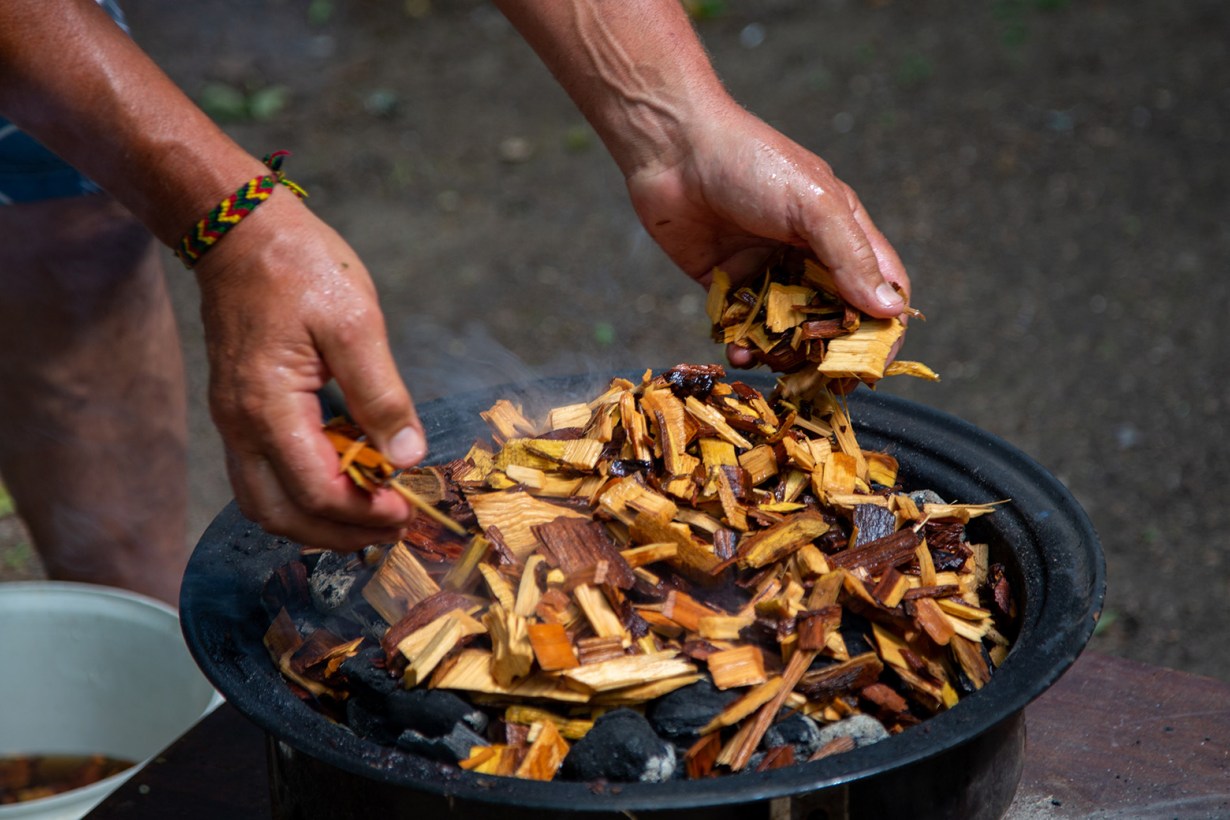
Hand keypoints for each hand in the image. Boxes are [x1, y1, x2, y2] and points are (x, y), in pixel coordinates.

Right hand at [193, 190, 424, 548]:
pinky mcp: (240, 412)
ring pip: (266, 504)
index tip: (408, 510)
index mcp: (268, 405)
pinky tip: (347, 479)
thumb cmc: (299, 267)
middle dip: (339, 534)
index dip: (364, 513)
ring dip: (318, 521)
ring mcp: (234, 421)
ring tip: (372, 513)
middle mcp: (240, 425)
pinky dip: (304, 494)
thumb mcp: (355, 323)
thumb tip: (408, 457)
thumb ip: (381, 394)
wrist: (240, 231)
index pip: (314, 491)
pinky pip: (265, 476)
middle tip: (392, 527)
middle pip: (281, 515)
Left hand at [624, 104, 910, 367]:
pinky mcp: (725, 282)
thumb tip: (889, 311)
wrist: (672, 148)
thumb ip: (851, 258)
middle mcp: (808, 254)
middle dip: (826, 352)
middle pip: (833, 319)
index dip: (883, 328)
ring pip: (787, 330)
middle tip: (815, 377)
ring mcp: (766, 269)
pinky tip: (738, 352)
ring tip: (769, 361)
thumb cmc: (752, 163)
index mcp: (842, 231)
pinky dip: (744, 345)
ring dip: (782, 354)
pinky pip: (742, 326)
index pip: (880, 289)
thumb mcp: (813, 206)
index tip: (871, 365)